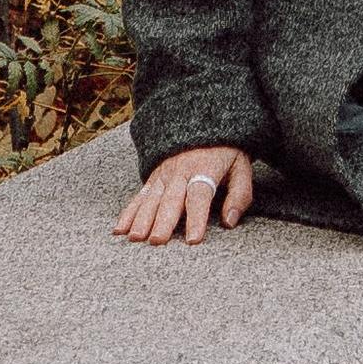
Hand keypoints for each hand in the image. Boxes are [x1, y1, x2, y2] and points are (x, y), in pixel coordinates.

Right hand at [114, 145, 253, 245]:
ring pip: (152, 198)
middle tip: (157, 241)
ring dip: (143, 218)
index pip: (200, 195)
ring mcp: (165, 174)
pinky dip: (129, 211)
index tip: (194, 239)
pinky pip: (140, 195)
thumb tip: (230, 221)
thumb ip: (239, 195)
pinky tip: (120, 228)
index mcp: (205, 169)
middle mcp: (181, 172)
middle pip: (172, 199)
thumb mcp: (241, 167)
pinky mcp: (154, 177)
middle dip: (163, 221)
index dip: (197, 218)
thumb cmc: (226, 152)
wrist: (205, 122)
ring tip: (136, 237)